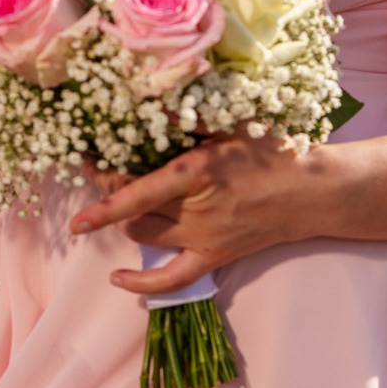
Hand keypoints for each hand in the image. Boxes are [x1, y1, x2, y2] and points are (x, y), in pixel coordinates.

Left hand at [69, 130, 329, 294]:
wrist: (311, 193)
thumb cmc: (272, 152)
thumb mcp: (231, 124)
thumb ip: (189, 117)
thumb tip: (148, 102)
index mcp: (198, 173)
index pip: (138, 193)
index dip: (102, 202)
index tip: (75, 214)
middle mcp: (197, 211)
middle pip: (135, 211)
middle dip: (109, 193)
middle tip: (100, 168)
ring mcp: (205, 238)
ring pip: (144, 237)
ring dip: (125, 221)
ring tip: (119, 201)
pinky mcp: (214, 257)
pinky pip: (171, 280)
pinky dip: (143, 285)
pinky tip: (118, 279)